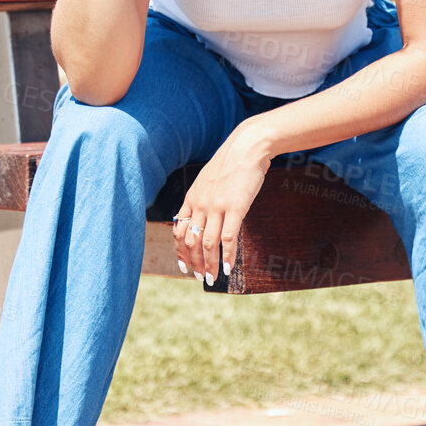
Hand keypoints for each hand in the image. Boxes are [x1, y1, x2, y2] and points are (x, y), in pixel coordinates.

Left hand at [172, 124, 273, 285]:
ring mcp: (217, 206)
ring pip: (207, 243)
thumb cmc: (232, 162)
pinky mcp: (235, 207)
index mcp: (192, 198)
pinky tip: (229, 268)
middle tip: (199, 277)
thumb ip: (204, 197)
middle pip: (191, 241)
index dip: (180, 250)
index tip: (184, 265)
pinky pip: (228, 238)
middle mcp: (201, 204)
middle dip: (193, 262)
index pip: (179, 230)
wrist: (247, 147)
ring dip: (209, 264)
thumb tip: (204, 215)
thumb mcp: (209, 179)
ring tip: (212, 279)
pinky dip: (228, 256)